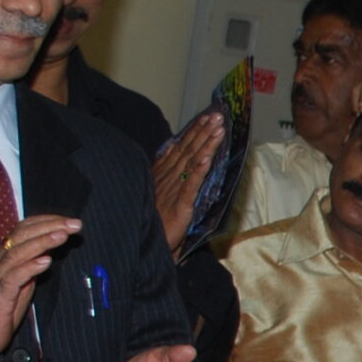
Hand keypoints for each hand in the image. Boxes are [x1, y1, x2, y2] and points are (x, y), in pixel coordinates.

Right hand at [0, 216, 80, 361]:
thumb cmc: (2, 307)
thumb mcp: (22, 281)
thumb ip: (33, 264)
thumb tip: (51, 248)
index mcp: (3, 256)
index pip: (22, 229)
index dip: (45, 222)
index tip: (68, 220)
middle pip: (21, 236)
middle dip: (49, 227)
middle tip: (74, 224)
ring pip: (17, 253)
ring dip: (42, 242)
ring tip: (62, 235)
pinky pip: (13, 278)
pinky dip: (30, 268)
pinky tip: (46, 262)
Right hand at [150, 111, 224, 252]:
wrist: (144, 246)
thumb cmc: (154, 224)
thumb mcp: (163, 199)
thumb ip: (173, 183)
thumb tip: (189, 166)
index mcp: (162, 176)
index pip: (180, 149)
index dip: (193, 132)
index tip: (205, 117)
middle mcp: (166, 179)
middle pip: (187, 150)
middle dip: (203, 131)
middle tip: (217, 115)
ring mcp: (172, 191)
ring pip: (191, 163)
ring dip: (205, 144)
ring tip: (217, 128)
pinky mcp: (179, 206)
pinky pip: (190, 185)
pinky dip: (199, 170)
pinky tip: (207, 157)